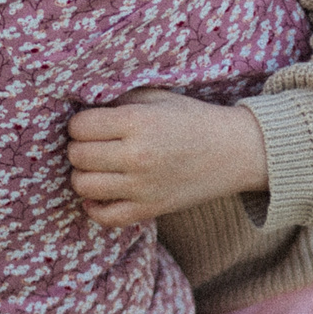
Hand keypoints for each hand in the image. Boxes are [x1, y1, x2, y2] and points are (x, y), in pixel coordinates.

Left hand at [65, 89, 269, 227]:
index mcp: (137, 122)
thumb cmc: (192, 119)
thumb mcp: (156, 96)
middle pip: (78, 156)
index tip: (90, 125)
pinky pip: (106, 217)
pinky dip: (94, 208)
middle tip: (92, 144)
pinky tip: (99, 194)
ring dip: (82, 175)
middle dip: (78, 148)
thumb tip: (83, 108)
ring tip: (96, 167)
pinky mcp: (150, 209)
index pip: (80, 126)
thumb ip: (119, 100)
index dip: (79, 124)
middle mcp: (137, 156)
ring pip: (83, 186)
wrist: (234, 151)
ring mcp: (142, 187)